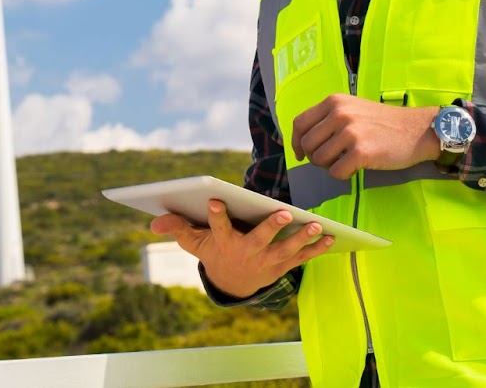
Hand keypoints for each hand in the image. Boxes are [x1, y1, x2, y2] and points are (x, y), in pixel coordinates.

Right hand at [150, 199, 333, 298]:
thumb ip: (178, 229)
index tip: (216, 200)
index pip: (218, 228)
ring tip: (315, 225)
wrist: (232, 284)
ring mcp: (267, 262)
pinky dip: (316, 248)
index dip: (216, 216)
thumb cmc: (213, 252)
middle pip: (259, 240)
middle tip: (283, 212)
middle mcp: (246, 254)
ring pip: (286, 250)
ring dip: (301, 238)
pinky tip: (330, 236)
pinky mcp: (282, 266)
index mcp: (224, 244)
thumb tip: (155, 221)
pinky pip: (301, 258)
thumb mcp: (194, 242)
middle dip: (271, 227)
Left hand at [292, 94, 440, 178]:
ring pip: (319, 160)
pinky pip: (336, 172)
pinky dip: (343, 175)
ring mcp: (350, 132)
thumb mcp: (353, 108)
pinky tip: (355, 168)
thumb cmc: (384, 122)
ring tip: (346, 161)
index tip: (300, 154)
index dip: (296, 142)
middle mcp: (339, 113)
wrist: (417, 130)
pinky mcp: (361, 152)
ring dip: (330, 167)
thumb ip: (329, 118)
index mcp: (334, 101)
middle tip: (333, 160)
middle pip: (307, 145)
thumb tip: (304, 141)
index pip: (299, 123)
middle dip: (316, 158)